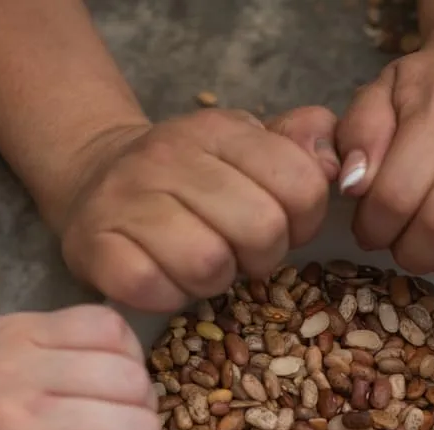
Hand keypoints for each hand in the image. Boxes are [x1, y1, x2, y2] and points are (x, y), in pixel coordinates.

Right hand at [57, 106, 338, 312]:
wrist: (91, 178)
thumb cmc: (187, 177)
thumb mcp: (245, 146)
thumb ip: (300, 147)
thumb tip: (341, 164)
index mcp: (219, 129)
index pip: (301, 184)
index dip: (304, 221)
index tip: (282, 228)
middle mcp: (169, 156)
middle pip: (261, 228)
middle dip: (261, 257)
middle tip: (240, 255)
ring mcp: (127, 199)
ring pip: (207, 263)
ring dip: (213, 281)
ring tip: (202, 268)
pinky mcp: (94, 244)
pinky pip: (151, 287)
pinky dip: (167, 296)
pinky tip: (166, 282)